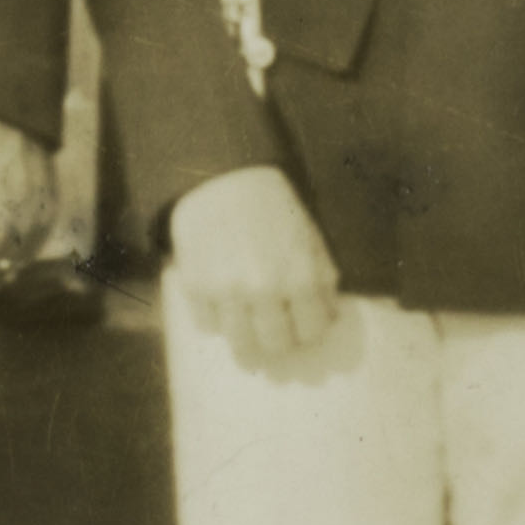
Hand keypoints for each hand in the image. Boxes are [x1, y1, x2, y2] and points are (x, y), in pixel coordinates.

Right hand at [164, 166, 343, 369]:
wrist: (223, 177)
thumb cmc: (274, 209)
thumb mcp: (310, 238)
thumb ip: (322, 279)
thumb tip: (329, 319)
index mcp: (300, 277)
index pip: (311, 333)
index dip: (309, 330)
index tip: (302, 323)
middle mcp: (263, 289)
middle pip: (276, 347)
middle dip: (280, 339)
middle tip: (276, 327)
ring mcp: (226, 290)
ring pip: (241, 346)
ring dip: (248, 338)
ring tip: (250, 322)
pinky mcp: (195, 285)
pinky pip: (208, 326)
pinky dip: (217, 318)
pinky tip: (223, 299)